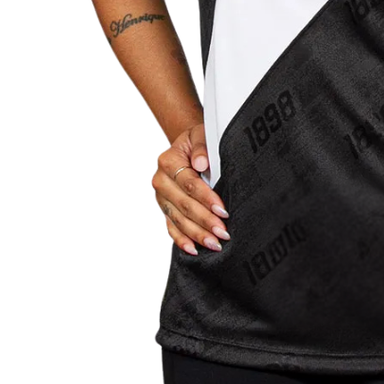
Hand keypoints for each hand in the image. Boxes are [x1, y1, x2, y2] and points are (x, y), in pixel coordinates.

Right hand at [151, 123, 229, 254]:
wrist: (185, 146)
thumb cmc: (196, 141)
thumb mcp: (201, 134)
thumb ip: (202, 146)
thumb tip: (201, 163)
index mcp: (168, 162)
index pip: (189, 183)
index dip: (206, 198)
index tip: (222, 210)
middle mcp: (161, 181)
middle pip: (184, 206)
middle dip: (204, 221)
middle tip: (223, 233)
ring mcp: (161, 198)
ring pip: (179, 220)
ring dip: (197, 234)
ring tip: (214, 244)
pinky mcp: (165, 209)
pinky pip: (171, 227)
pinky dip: (181, 240)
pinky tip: (194, 250)